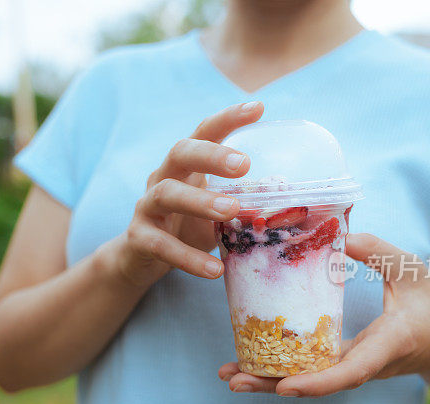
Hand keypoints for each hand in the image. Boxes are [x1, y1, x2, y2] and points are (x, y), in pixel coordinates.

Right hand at [102, 101, 263, 286]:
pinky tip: (214, 269)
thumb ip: (242, 204)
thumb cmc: (186, 227)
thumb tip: (290, 205)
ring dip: (199, 200)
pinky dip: (188, 257)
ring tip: (230, 211)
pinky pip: (161, 244)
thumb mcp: (215, 212)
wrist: (140, 259)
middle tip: (245, 165)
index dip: (228, 118)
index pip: (204, 132)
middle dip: (212, 155)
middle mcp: (163, 177)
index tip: (258, 108)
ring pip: (166, 193)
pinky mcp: (139, 238)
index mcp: (185, 166)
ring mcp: (147, 206)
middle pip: (180, 152)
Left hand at [218, 233, 429, 396]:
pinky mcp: (343, 363)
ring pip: (307, 380)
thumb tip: (342, 236)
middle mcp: (365, 365)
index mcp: (387, 345)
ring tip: (227, 376)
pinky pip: (310, 370)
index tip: (286, 386)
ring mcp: (352, 367)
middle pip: (316, 383)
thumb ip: (380, 252)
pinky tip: (246, 362)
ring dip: (267, 380)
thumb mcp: (413, 270)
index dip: (318, 382)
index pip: (351, 371)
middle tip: (233, 381)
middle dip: (273, 385)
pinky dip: (278, 369)